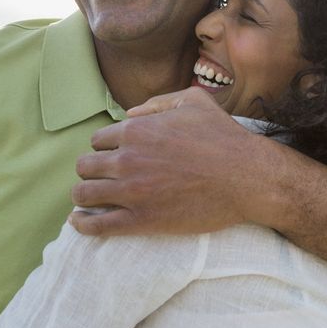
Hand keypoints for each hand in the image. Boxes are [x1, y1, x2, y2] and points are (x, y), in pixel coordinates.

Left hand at [69, 88, 278, 235]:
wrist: (247, 178)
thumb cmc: (225, 139)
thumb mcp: (195, 103)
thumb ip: (159, 102)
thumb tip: (131, 112)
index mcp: (137, 130)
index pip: (98, 140)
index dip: (105, 149)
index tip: (113, 158)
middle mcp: (127, 159)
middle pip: (85, 166)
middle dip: (91, 171)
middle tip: (102, 179)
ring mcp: (132, 191)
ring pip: (84, 194)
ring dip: (84, 196)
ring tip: (90, 200)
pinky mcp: (141, 220)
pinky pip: (97, 225)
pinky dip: (82, 224)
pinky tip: (79, 223)